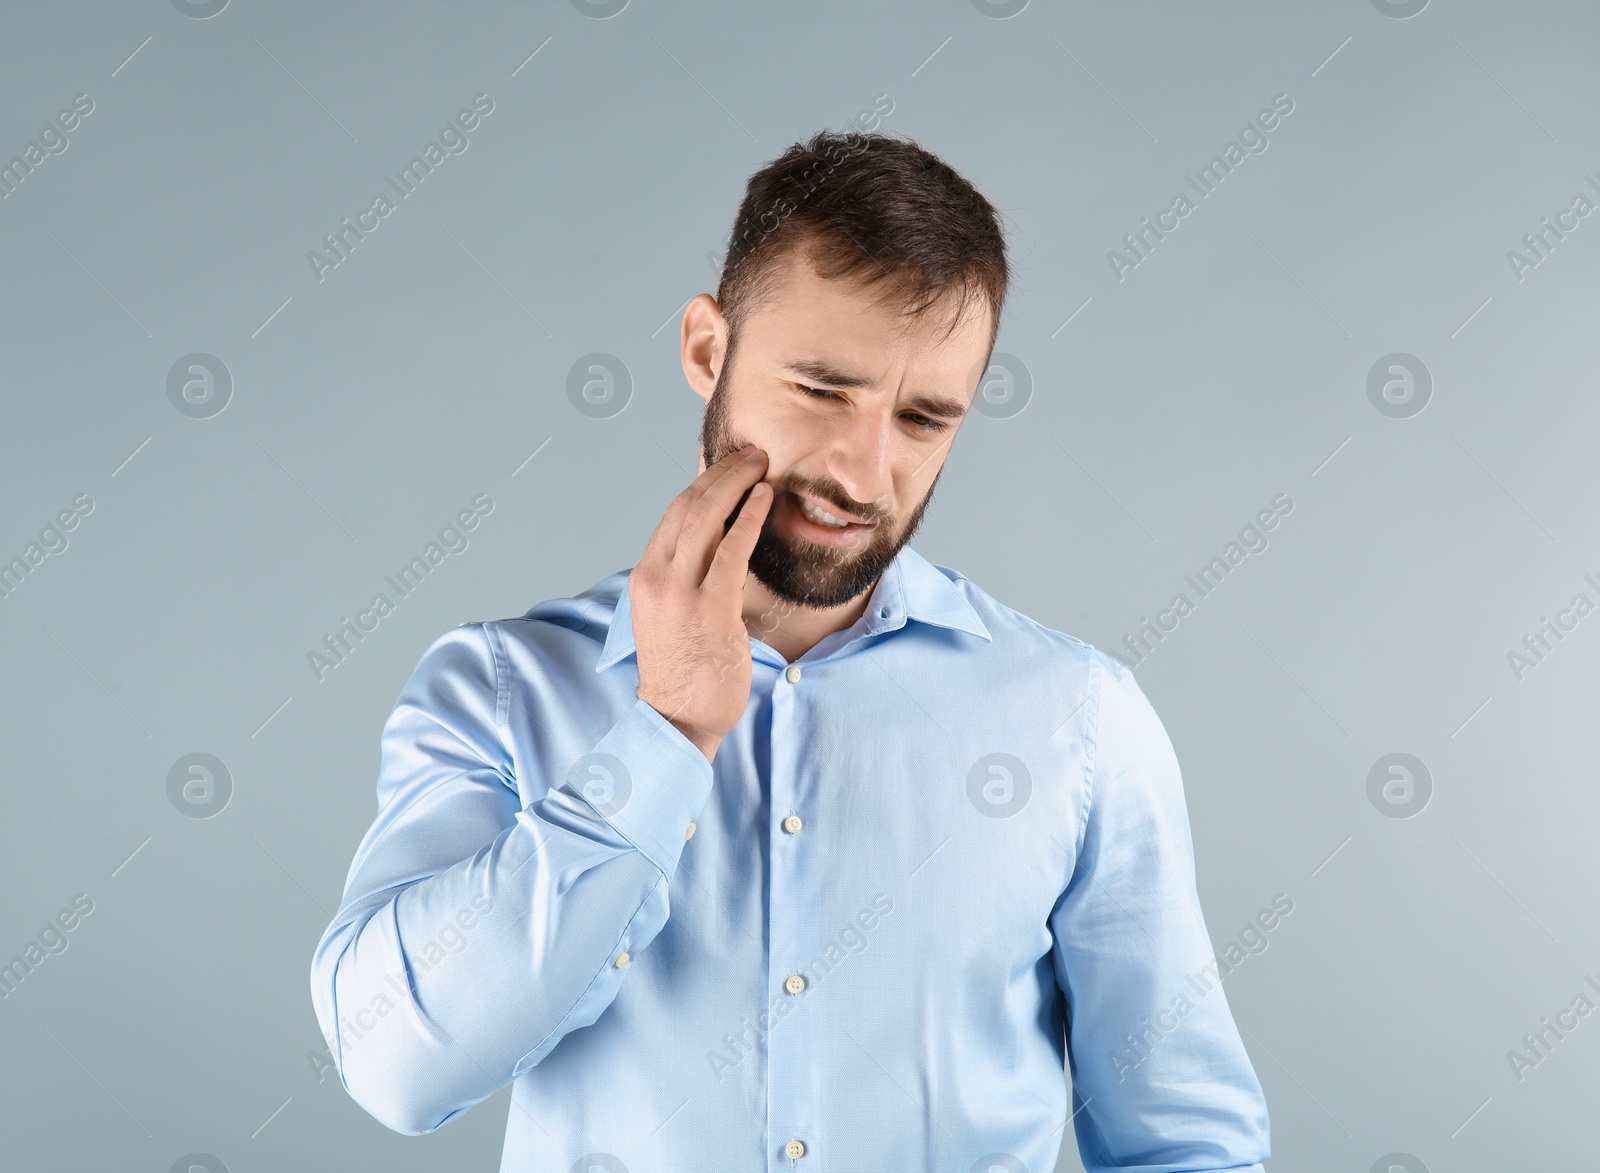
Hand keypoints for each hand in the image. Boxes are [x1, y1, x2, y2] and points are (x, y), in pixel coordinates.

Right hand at [630, 444, 771, 761]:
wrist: (678, 718)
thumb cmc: (684, 671)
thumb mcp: (674, 615)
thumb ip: (688, 580)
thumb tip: (719, 546)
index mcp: (646, 576)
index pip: (674, 514)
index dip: (704, 482)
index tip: (729, 463)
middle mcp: (656, 577)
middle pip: (689, 506)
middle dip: (722, 472)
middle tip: (751, 452)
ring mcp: (680, 593)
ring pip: (707, 519)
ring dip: (737, 484)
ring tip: (762, 463)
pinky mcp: (709, 609)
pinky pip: (731, 551)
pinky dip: (749, 518)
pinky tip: (765, 497)